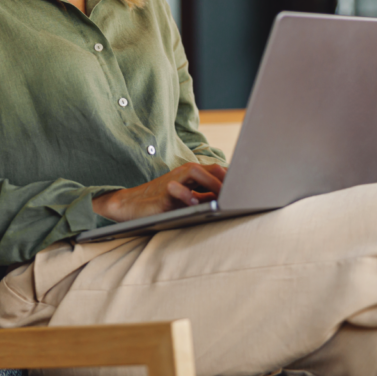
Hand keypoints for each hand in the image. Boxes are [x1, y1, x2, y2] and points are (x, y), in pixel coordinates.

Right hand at [92, 162, 226, 222]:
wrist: (129, 207)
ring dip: (210, 182)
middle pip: (208, 168)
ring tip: (223, 194)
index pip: (215, 170)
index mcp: (190, 175)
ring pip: (193, 172)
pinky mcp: (161, 196)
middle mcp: (182, 175)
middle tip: (239, 191)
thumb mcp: (186, 198)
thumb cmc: (161, 203)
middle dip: (224, 178)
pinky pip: (175, 190)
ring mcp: (171, 182)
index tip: (247, 186)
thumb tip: (228, 200)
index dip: (231, 177)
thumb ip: (205, 196)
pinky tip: (195, 203)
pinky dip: (186, 194)